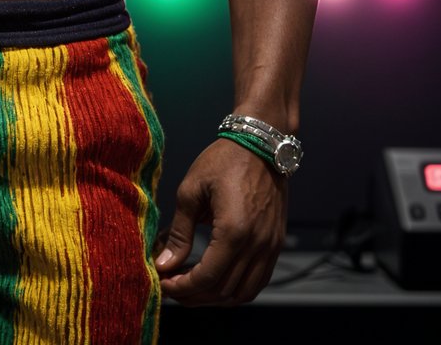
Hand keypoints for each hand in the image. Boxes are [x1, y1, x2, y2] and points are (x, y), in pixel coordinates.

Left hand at [154, 138, 287, 305]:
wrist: (261, 143)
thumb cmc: (223, 160)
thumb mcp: (192, 191)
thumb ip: (179, 232)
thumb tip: (164, 264)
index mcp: (234, 232)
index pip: (206, 278)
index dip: (182, 287)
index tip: (164, 284)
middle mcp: (257, 245)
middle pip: (224, 291)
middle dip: (194, 296)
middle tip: (173, 287)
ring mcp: (271, 247)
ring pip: (243, 293)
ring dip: (215, 297)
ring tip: (192, 287)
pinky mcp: (276, 244)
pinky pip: (258, 281)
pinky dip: (236, 289)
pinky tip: (216, 279)